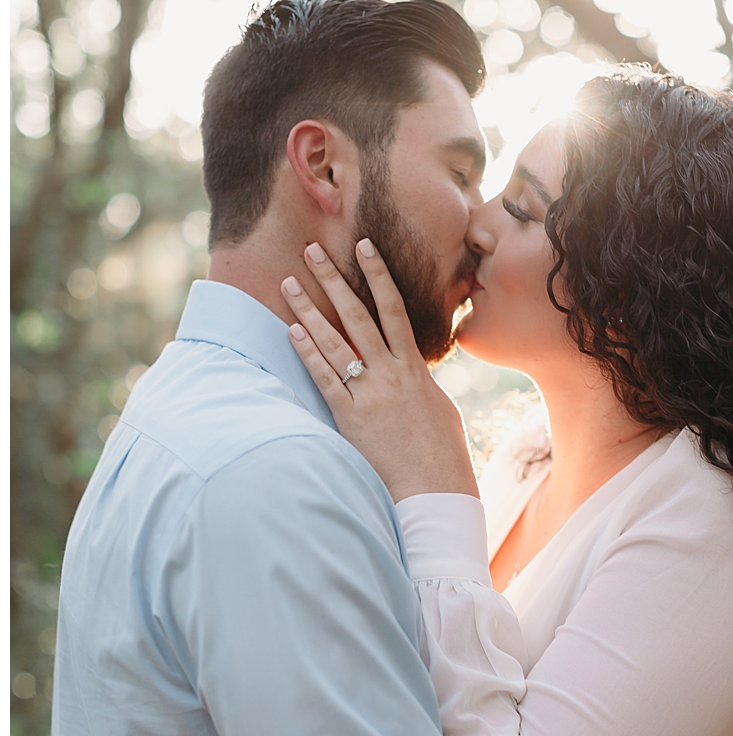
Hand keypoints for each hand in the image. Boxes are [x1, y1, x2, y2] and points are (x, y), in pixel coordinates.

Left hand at [281, 240, 477, 502]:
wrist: (435, 490)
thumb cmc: (442, 454)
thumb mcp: (439, 409)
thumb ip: (419, 384)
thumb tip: (410, 371)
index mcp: (415, 369)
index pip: (394, 308)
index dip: (378, 275)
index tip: (364, 246)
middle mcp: (391, 374)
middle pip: (358, 315)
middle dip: (333, 280)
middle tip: (312, 250)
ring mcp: (370, 394)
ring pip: (335, 341)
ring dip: (309, 309)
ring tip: (288, 283)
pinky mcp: (351, 418)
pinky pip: (325, 378)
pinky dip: (308, 353)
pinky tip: (291, 331)